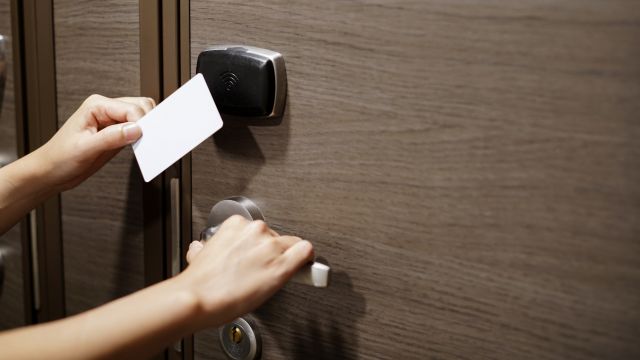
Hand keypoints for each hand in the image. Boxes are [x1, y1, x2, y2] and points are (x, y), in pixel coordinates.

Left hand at [36, 94, 154, 190]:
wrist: (51, 172)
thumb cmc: (60, 158)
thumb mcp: (85, 149)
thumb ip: (111, 138)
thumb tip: (136, 129)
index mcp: (96, 106)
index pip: (130, 108)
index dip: (141, 123)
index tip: (146, 138)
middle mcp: (105, 109)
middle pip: (140, 106)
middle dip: (147, 122)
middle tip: (148, 140)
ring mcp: (112, 120)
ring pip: (141, 115)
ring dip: (146, 128)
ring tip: (144, 143)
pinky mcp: (117, 132)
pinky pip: (137, 128)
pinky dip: (142, 136)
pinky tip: (139, 146)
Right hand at [179, 216, 313, 327]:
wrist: (197, 298)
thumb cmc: (199, 283)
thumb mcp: (202, 254)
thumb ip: (212, 247)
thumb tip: (205, 249)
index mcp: (236, 225)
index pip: (260, 231)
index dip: (261, 246)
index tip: (261, 255)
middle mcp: (256, 231)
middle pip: (277, 237)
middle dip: (272, 253)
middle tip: (262, 271)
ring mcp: (270, 246)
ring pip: (292, 245)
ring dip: (286, 259)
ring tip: (273, 277)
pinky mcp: (281, 265)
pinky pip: (305, 252)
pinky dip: (308, 260)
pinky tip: (307, 269)